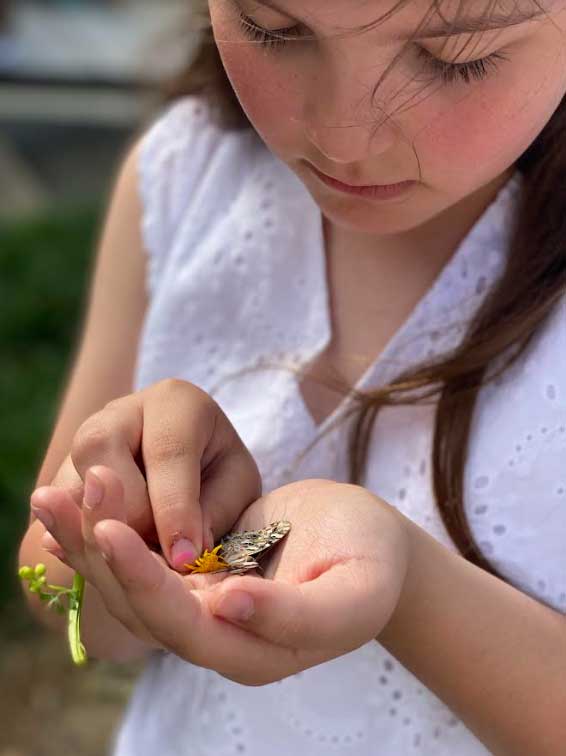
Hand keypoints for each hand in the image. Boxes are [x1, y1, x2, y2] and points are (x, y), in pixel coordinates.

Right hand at [31, 378, 261, 569]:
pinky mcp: (62, 474)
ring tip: (140, 558)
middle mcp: (120, 412)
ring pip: (70, 482)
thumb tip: (182, 553)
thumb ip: (215, 512)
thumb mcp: (237, 486)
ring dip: (102, 529)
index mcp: (175, 402)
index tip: (185, 559)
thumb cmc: (219, 472)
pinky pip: (56, 510)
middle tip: (158, 553)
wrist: (191, 467)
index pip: (167, 450)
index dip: (174, 509)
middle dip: (129, 511)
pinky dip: (80, 540)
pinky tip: (112, 559)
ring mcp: (82, 440)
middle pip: (100, 448)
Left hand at [50, 475, 409, 683]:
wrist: (370, 543)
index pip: (185, 627)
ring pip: (133, 584)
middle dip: (98, 558)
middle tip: (59, 499)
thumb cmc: (372, 562)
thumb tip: (228, 608)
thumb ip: (299, 614)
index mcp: (255, 652)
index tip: (111, 530)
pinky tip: (79, 503)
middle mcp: (219, 637)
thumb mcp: (355, 590)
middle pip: (142, 608)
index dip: (143, 583)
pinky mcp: (197, 574)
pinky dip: (111, 531)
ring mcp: (204, 606)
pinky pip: (144, 558)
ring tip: (50, 497)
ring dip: (90, 542)